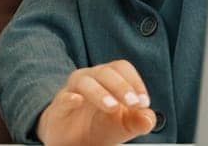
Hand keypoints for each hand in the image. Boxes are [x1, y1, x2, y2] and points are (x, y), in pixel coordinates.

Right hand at [36, 61, 155, 145]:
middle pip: (105, 72)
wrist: (73, 142)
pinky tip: (78, 101)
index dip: (134, 81)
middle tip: (133, 103)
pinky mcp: (58, 108)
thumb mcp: (124, 126)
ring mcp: (72, 91)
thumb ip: (139, 121)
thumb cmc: (100, 127)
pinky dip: (70, 98)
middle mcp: (90, 79)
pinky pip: (63, 98)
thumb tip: (149, 117)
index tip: (144, 102)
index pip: (121, 68)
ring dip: (100, 92)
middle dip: (121, 86)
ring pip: (84, 81)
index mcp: (108, 78)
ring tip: (112, 107)